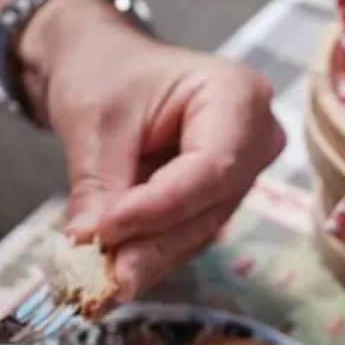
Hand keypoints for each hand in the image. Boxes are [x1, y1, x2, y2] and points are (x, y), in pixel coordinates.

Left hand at [23, 0, 285, 298]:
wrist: (101, 65)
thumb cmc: (103, 72)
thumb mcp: (94, 121)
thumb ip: (99, 186)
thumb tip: (89, 247)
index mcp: (238, 95)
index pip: (210, 168)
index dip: (159, 206)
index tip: (105, 231)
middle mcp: (255, 138)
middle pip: (208, 206)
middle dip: (152, 242)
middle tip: (104, 276)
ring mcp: (242, 173)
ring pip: (199, 229)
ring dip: (150, 256)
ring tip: (102, 278)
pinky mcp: (219, 200)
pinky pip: (189, 234)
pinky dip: (151, 253)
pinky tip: (116, 270)